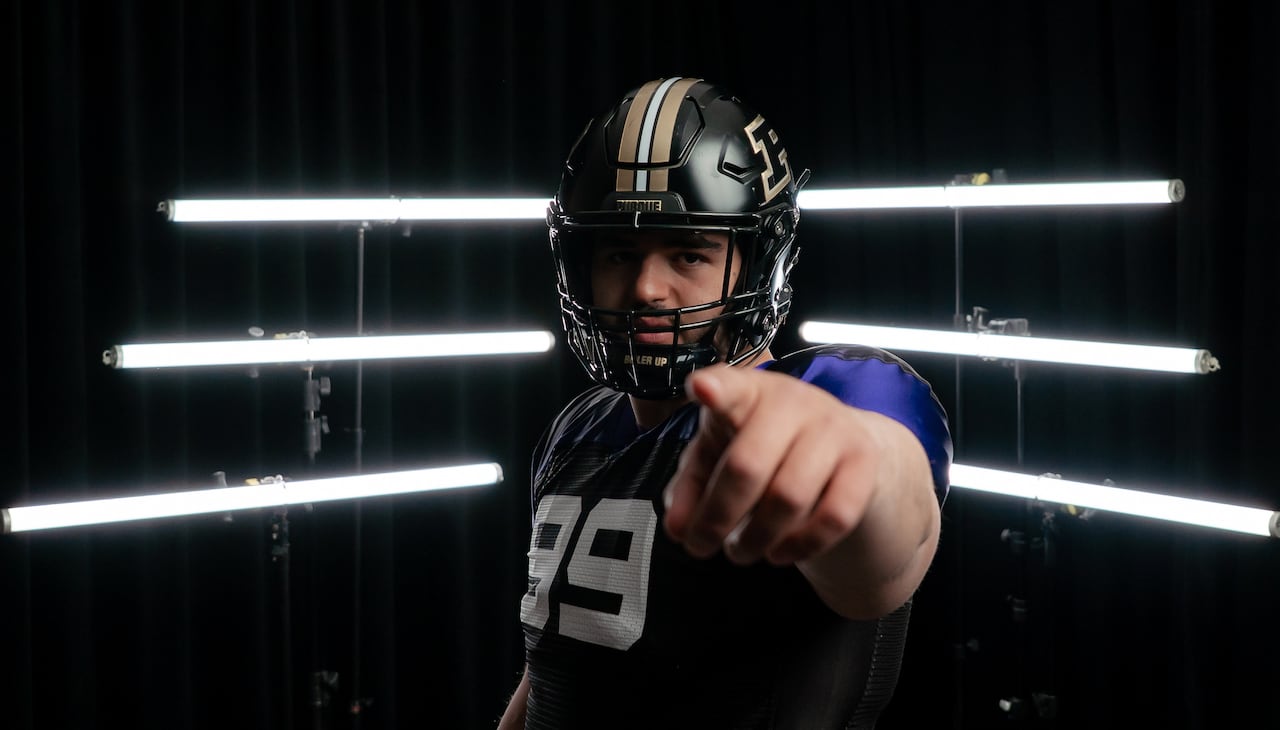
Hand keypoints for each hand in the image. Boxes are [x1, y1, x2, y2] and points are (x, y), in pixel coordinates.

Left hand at [662, 364, 881, 565]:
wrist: (839, 447)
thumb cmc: (761, 448)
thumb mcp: (717, 458)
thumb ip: (689, 490)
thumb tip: (678, 529)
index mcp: (747, 391)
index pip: (731, 387)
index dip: (715, 390)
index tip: (702, 389)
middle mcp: (793, 400)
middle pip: (747, 465)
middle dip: (717, 517)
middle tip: (701, 547)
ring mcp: (833, 427)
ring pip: (789, 497)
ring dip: (755, 539)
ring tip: (739, 551)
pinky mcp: (864, 460)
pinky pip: (834, 516)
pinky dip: (800, 545)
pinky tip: (780, 553)